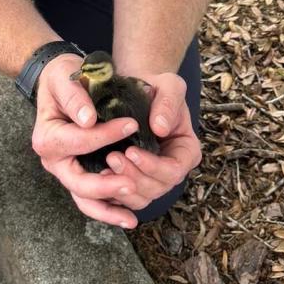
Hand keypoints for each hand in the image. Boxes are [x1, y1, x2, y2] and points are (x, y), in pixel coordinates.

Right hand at [31, 54, 144, 229]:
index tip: (132, 124)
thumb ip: (75, 97)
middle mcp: (53, 160)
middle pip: (78, 183)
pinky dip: (108, 209)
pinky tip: (128, 216)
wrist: (59, 83)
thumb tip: (88, 120)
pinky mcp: (79, 174)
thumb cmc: (62, 78)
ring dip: (108, 210)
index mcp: (47, 137)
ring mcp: (66, 170)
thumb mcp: (65, 78)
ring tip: (131, 218)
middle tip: (132, 185)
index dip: (106, 135)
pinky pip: (92, 199)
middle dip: (106, 186)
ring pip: (84, 200)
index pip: (80, 141)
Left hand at [100, 71, 200, 216]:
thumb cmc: (157, 87)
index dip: (153, 166)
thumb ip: (168, 103)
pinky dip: (111, 192)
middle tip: (111, 157)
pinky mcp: (132, 181)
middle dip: (133, 176)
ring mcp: (152, 179)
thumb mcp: (169, 85)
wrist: (136, 91)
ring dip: (121, 186)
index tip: (131, 150)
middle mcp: (171, 170)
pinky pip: (123, 197)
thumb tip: (160, 128)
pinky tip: (97, 176)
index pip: (174, 169)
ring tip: (103, 166)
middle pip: (156, 188)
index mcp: (186, 151)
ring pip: (140, 198)